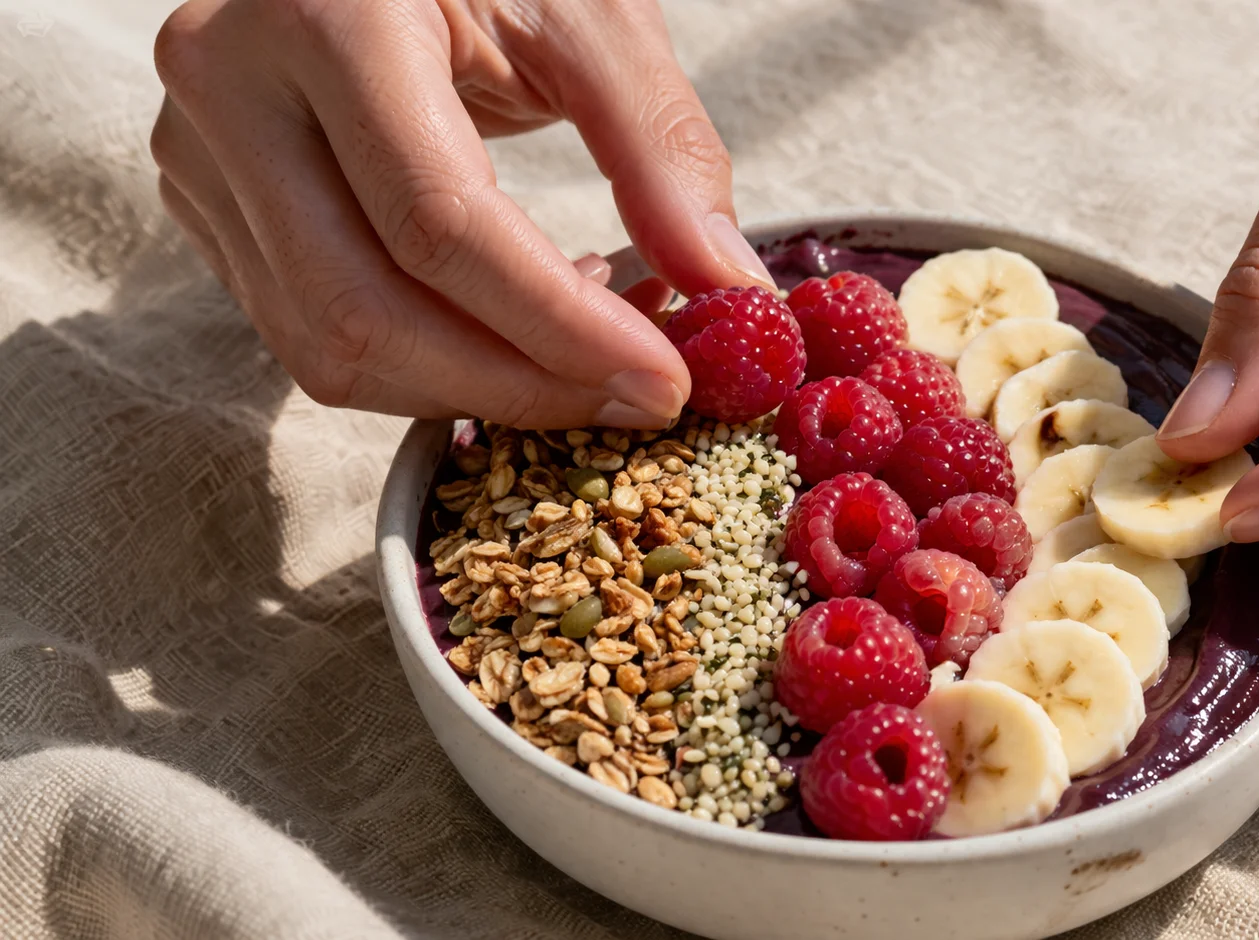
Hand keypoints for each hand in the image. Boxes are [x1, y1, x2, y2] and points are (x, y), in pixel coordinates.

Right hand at [150, 0, 776, 428]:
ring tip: (581, 361)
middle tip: (634, 404)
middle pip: (366, 310)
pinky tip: (508, 332)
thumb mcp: (592, 16)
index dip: (559, 327)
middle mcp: (233, 83)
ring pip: (325, 347)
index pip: (439, 222)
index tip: (663, 384)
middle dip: (518, 388)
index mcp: (330, 14)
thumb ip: (663, 149)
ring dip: (471, 391)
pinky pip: (309, 333)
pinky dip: (424, 363)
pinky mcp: (206, 200)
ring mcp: (198, 149)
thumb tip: (727, 291)